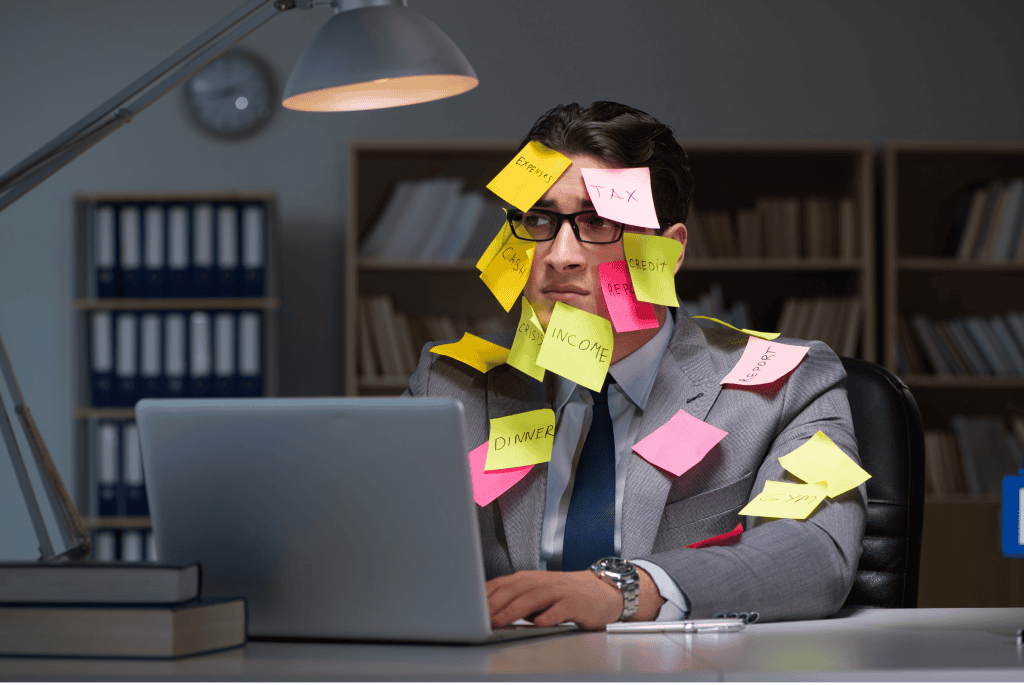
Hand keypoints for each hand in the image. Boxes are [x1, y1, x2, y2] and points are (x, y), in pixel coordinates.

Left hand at [486, 570, 621, 629]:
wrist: (602, 592)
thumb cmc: (565, 595)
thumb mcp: (538, 595)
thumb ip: (517, 601)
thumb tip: (490, 614)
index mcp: (530, 578)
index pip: (502, 584)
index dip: (485, 596)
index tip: (469, 608)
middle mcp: (543, 581)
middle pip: (514, 590)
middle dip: (494, 604)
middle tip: (479, 618)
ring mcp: (560, 590)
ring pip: (533, 597)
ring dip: (514, 610)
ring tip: (499, 622)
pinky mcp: (576, 602)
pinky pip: (560, 609)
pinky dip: (548, 616)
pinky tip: (538, 624)